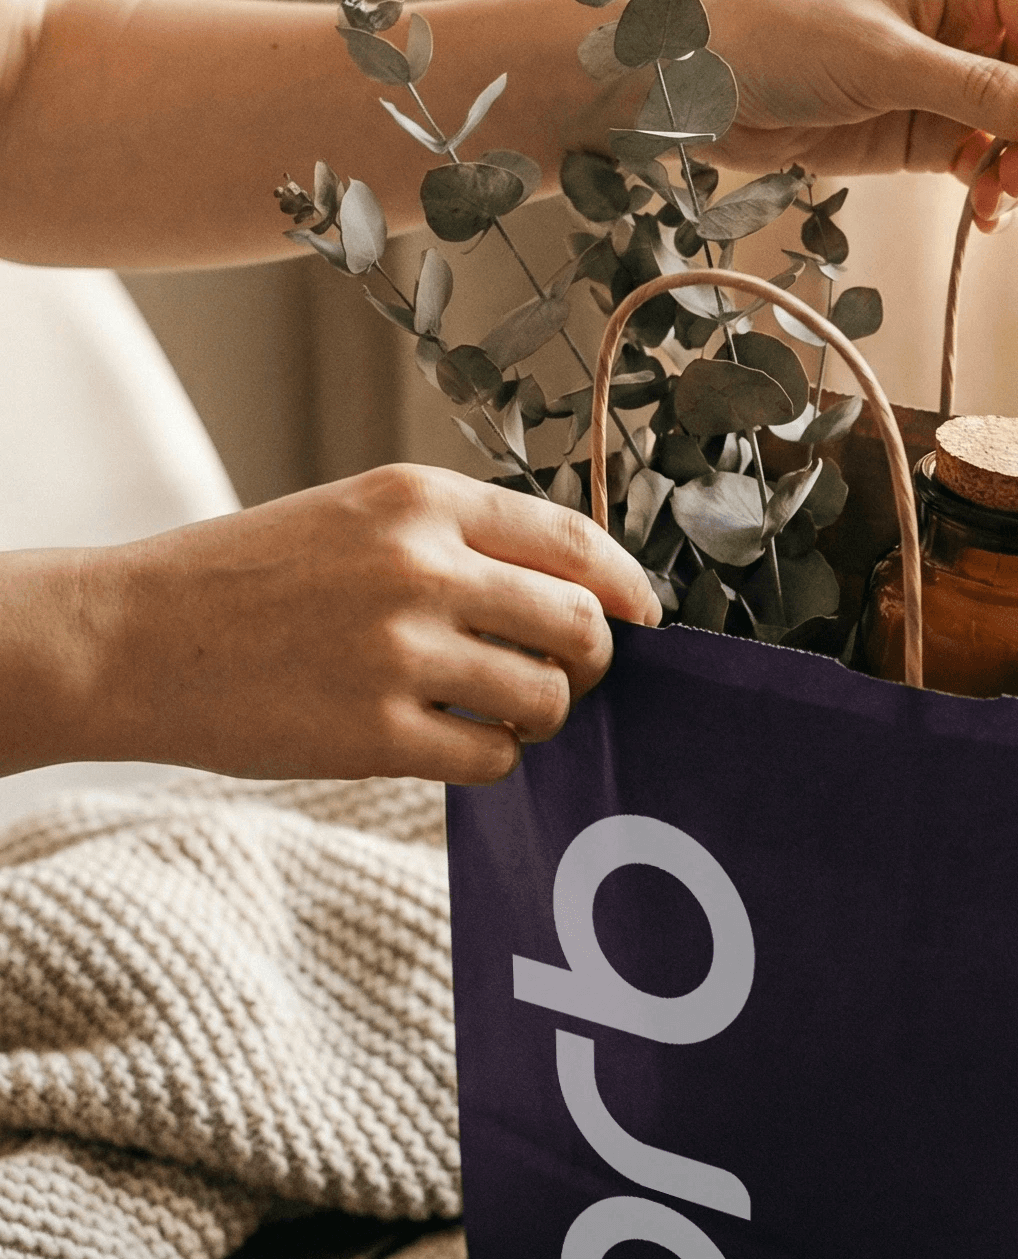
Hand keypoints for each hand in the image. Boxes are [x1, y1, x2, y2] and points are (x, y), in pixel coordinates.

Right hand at [0, 466, 659, 784]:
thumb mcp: (357, 516)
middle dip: (596, 662)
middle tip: (573, 679)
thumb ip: (461, 540)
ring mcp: (399, 652)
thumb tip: (582, 593)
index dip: (628, 589)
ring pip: (546, 697)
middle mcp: (420, 566)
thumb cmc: (252, 579)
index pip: (575, 542)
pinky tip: (455, 744)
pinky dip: (492, 758)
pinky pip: (492, 758)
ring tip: (505, 714)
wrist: (135, 637)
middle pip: (582, 626)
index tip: (642, 619)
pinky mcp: (376, 733)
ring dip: (545, 716)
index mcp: (420, 500)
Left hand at [699, 0, 1017, 230]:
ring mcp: (950, 77)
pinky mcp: (925, 129)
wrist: (691, 86)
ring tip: (991, 210)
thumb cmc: (778, 39)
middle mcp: (969, 19)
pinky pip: (988, 163)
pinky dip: (994, 192)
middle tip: (1016, 190)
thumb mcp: (884, 63)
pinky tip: (980, 217)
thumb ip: (979, 93)